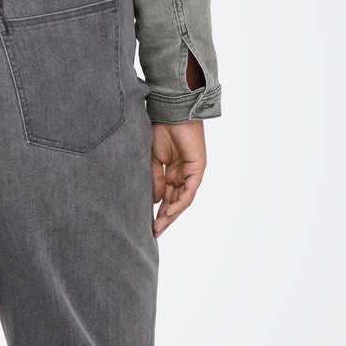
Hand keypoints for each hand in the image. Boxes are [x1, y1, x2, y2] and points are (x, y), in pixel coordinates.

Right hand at [151, 120, 205, 236]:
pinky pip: (188, 190)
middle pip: (175, 201)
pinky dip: (179, 202)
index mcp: (172, 173)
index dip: (158, 211)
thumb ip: (155, 180)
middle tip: (154, 232)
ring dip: (171, 214)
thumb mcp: (152, 160)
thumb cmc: (161, 130)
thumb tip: (155, 201)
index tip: (149, 225)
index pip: (167, 197)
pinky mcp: (197, 169)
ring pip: (182, 200)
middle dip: (165, 218)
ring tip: (159, 226)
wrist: (170, 113)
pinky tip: (168, 212)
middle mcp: (183, 175)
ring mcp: (191, 172)